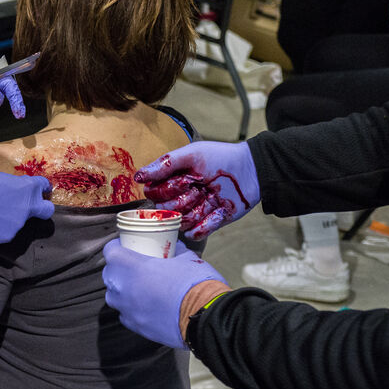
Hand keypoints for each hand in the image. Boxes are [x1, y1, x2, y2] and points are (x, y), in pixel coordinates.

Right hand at [0, 172, 54, 241]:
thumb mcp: (2, 178)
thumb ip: (16, 185)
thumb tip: (18, 188)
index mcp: (28, 188)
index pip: (43, 185)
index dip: (43, 188)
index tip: (41, 190)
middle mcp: (28, 207)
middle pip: (46, 210)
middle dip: (43, 208)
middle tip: (33, 207)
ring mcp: (19, 223)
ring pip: (21, 221)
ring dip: (13, 218)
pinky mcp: (8, 235)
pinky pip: (8, 231)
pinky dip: (1, 228)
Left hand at [101, 240, 226, 348]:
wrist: (205, 317)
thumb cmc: (195, 282)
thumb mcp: (187, 257)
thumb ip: (175, 250)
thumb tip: (174, 247)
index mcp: (131, 266)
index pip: (110, 251)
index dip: (117, 246)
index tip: (126, 246)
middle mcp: (122, 288)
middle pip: (109, 274)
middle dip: (118, 268)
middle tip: (135, 266)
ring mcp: (126, 309)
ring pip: (114, 296)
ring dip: (122, 290)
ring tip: (139, 287)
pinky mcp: (134, 326)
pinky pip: (125, 313)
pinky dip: (132, 308)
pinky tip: (146, 306)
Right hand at [134, 141, 259, 239]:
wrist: (251, 169)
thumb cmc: (220, 157)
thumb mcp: (192, 154)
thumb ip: (165, 164)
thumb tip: (137, 177)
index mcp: (171, 183)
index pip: (153, 194)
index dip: (166, 190)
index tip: (185, 179)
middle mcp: (179, 199)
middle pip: (164, 211)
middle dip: (183, 200)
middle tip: (200, 187)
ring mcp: (194, 213)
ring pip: (179, 224)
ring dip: (195, 211)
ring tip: (211, 198)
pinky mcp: (208, 224)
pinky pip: (196, 234)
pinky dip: (206, 225)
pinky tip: (219, 210)